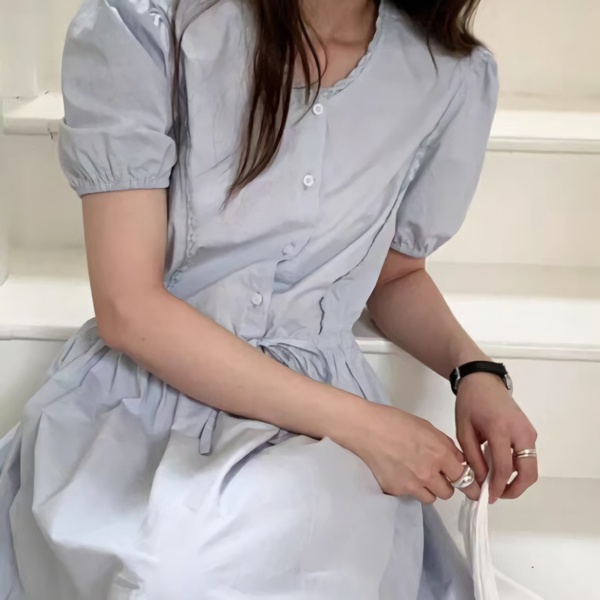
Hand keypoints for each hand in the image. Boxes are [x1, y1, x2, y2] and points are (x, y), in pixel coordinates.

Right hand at [344, 403, 479, 502]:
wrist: (366, 428)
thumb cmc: (395, 421)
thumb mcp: (426, 427)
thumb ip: (445, 445)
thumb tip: (457, 460)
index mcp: (439, 454)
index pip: (463, 477)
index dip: (466, 481)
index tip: (468, 486)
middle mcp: (429, 473)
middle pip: (448, 492)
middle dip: (444, 484)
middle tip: (435, 473)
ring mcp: (412, 484)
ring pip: (430, 498)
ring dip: (428, 489)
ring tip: (416, 474)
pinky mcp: (396, 490)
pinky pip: (410, 495)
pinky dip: (409, 487)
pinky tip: (399, 472)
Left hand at [455, 373, 537, 502]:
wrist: (483, 380)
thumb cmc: (469, 403)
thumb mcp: (463, 430)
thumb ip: (472, 457)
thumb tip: (481, 482)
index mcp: (500, 429)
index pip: (505, 467)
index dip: (497, 487)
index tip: (488, 497)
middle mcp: (521, 432)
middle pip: (528, 472)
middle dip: (515, 489)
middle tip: (497, 495)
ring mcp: (529, 432)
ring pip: (531, 466)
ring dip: (517, 480)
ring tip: (496, 482)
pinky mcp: (530, 432)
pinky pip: (528, 456)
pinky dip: (518, 467)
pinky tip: (499, 466)